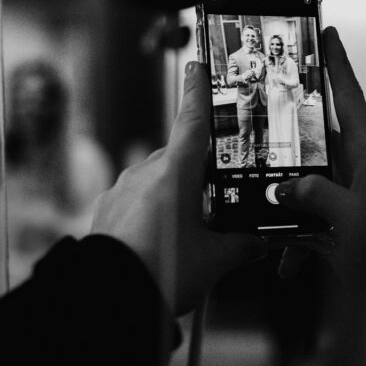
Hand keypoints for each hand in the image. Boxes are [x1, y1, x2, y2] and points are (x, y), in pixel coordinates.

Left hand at [91, 61, 266, 314]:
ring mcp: (122, 190)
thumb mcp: (214, 260)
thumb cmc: (162, 271)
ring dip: (177, 197)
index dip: (198, 91)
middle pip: (180, 157)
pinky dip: (154, 213)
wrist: (109, 299)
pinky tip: (164, 242)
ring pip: (158, 181)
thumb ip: (241, 246)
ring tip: (193, 234)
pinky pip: (137, 201)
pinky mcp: (106, 211)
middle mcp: (146, 172)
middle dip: (200, 173)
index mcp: (176, 171)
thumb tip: (258, 243)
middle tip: (220, 198)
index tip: (197, 66)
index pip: (192, 120)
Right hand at [274, 27, 365, 278]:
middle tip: (266, 113)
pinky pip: (313, 224)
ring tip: (263, 218)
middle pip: (319, 139)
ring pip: (310, 186)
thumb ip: (319, 199)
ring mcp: (354, 196)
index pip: (350, 98)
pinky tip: (284, 267)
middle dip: (291, 134)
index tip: (326, 32)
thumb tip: (284, 187)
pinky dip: (296, 243)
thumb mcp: (356, 221)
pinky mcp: (348, 225)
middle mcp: (362, 170)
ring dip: (287, 205)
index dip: (338, 63)